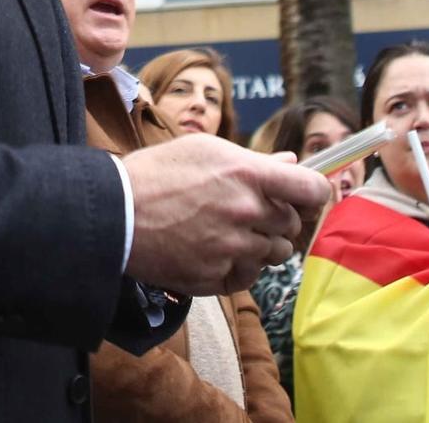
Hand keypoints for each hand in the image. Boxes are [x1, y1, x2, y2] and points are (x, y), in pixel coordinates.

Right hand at [122, 132, 333, 294]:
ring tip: (231, 232)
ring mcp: (233, 249)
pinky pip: (248, 277)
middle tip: (250, 212)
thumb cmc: (157, 173)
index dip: (314, 193)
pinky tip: (217, 252)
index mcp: (248, 175)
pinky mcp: (216, 277)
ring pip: (274, 254)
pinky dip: (239, 267)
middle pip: (292, 225)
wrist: (115, 213)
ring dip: (261, 245)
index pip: (312, 190)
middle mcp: (247, 213)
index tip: (304, 196)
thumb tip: (290, 163)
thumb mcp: (205, 150)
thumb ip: (253, 161)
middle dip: (278, 218)